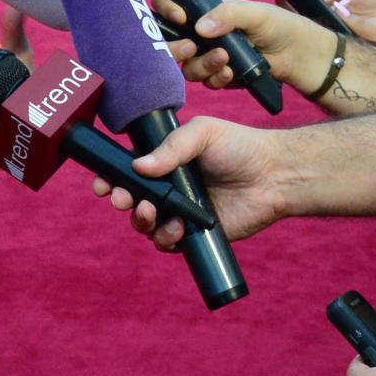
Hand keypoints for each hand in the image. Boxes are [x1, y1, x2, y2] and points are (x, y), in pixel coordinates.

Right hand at [92, 115, 285, 247]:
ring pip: (145, 224)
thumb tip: (138, 166)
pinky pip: (168, 243)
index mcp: (166, 160)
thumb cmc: (240, 146)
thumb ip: (171, 147)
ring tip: (152, 212)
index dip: (110, 177)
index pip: (128, 169)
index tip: (102, 183)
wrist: (274, 175)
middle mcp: (168, 187)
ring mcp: (180, 211)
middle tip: (123, 199)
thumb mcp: (203, 132)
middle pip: (130, 199)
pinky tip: (178, 228)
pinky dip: (166, 238)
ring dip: (141, 221)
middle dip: (121, 200)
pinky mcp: (194, 234)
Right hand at [155, 0, 329, 91]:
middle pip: (172, 42)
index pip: (172, 4)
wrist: (303, 56)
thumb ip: (228, 13)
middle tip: (192, 47)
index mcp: (209, 10)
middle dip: (176, 47)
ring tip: (225, 60)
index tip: (178, 17)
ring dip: (203, 65)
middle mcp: (206, 33)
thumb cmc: (282, 26)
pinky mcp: (224, 75)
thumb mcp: (256, 13)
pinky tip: (233, 74)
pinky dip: (218, 79)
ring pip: (188, 66)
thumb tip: (198, 26)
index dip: (166, 9)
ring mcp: (213, 55)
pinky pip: (208, 82)